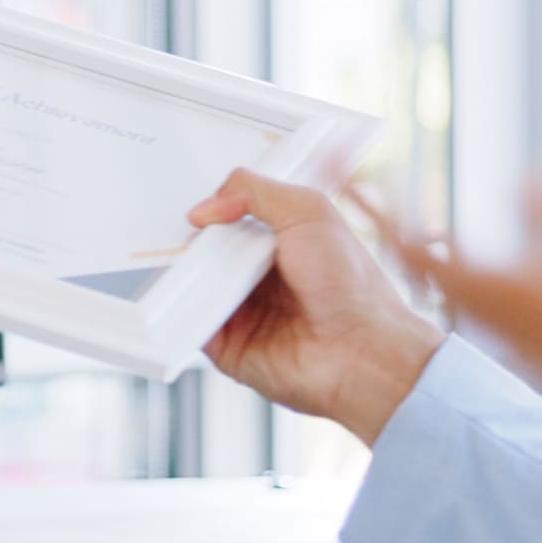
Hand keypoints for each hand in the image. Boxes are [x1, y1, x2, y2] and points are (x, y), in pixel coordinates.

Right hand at [186, 172, 445, 440]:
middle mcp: (261, 278)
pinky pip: (190, 323)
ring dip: (188, 276)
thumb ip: (256, 191)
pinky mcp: (226, 345)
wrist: (359, 350)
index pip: (231, 220)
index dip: (215, 213)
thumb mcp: (309, 211)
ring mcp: (242, 312)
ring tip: (202, 271)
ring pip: (193, 285)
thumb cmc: (351, 287)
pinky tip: (190, 299)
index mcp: (282, 243)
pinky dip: (182, 312)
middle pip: (206, 252)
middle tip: (203, 244)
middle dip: (197, 244)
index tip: (204, 213)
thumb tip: (207, 207)